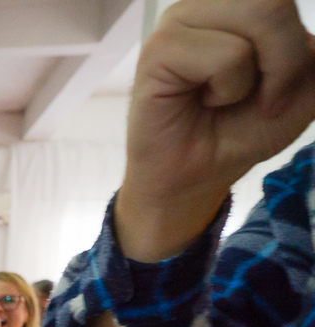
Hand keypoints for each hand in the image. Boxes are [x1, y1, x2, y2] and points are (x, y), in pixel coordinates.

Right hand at [118, 0, 314, 259]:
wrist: (197, 177)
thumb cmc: (239, 131)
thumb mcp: (303, 86)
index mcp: (235, 5)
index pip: (284, 0)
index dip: (296, 48)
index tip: (276, 89)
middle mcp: (205, 4)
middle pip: (275, 2)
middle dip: (284, 59)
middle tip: (259, 98)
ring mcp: (178, 21)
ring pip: (258, 16)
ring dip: (252, 76)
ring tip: (223, 97)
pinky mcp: (159, 50)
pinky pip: (226, 56)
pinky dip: (227, 89)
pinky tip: (201, 101)